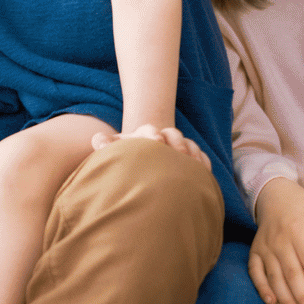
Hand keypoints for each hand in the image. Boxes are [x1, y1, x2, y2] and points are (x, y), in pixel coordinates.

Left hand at [89, 120, 210, 172]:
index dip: (153, 134)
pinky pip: (201, 159)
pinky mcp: (190, 161)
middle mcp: (164, 139)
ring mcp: (179, 149)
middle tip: (177, 152)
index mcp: (144, 135)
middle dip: (176, 142)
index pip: (149, 130)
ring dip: (192, 153)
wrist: (139, 170)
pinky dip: (203, 164)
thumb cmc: (124, 160)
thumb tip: (99, 140)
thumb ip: (105, 144)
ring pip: (189, 145)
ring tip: (193, 165)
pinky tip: (203, 173)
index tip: (156, 140)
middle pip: (173, 134)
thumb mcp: (113, 151)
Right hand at [247, 179, 303, 303]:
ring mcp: (265, 247)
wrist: (275, 198)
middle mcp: (279, 239)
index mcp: (298, 228)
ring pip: (274, 278)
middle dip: (302, 298)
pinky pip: (256, 274)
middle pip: (292, 273)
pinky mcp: (255, 253)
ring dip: (285, 300)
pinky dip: (263, 291)